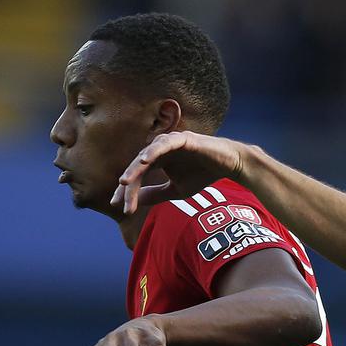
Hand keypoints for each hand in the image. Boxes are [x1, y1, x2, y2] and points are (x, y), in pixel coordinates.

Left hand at [110, 131, 246, 214]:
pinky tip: (144, 160)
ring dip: (134, 169)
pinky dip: (153, 150)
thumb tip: (135, 201)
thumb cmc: (202, 175)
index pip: (137, 177)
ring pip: (146, 156)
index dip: (128, 192)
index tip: (120, 208)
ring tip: (124, 183)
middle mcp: (159, 150)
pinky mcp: (181, 138)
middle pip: (137, 168)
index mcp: (156, 162)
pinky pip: (164, 144)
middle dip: (128, 186)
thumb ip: (155, 195)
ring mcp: (169, 142)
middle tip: (118, 201)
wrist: (228, 165)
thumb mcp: (175, 191)